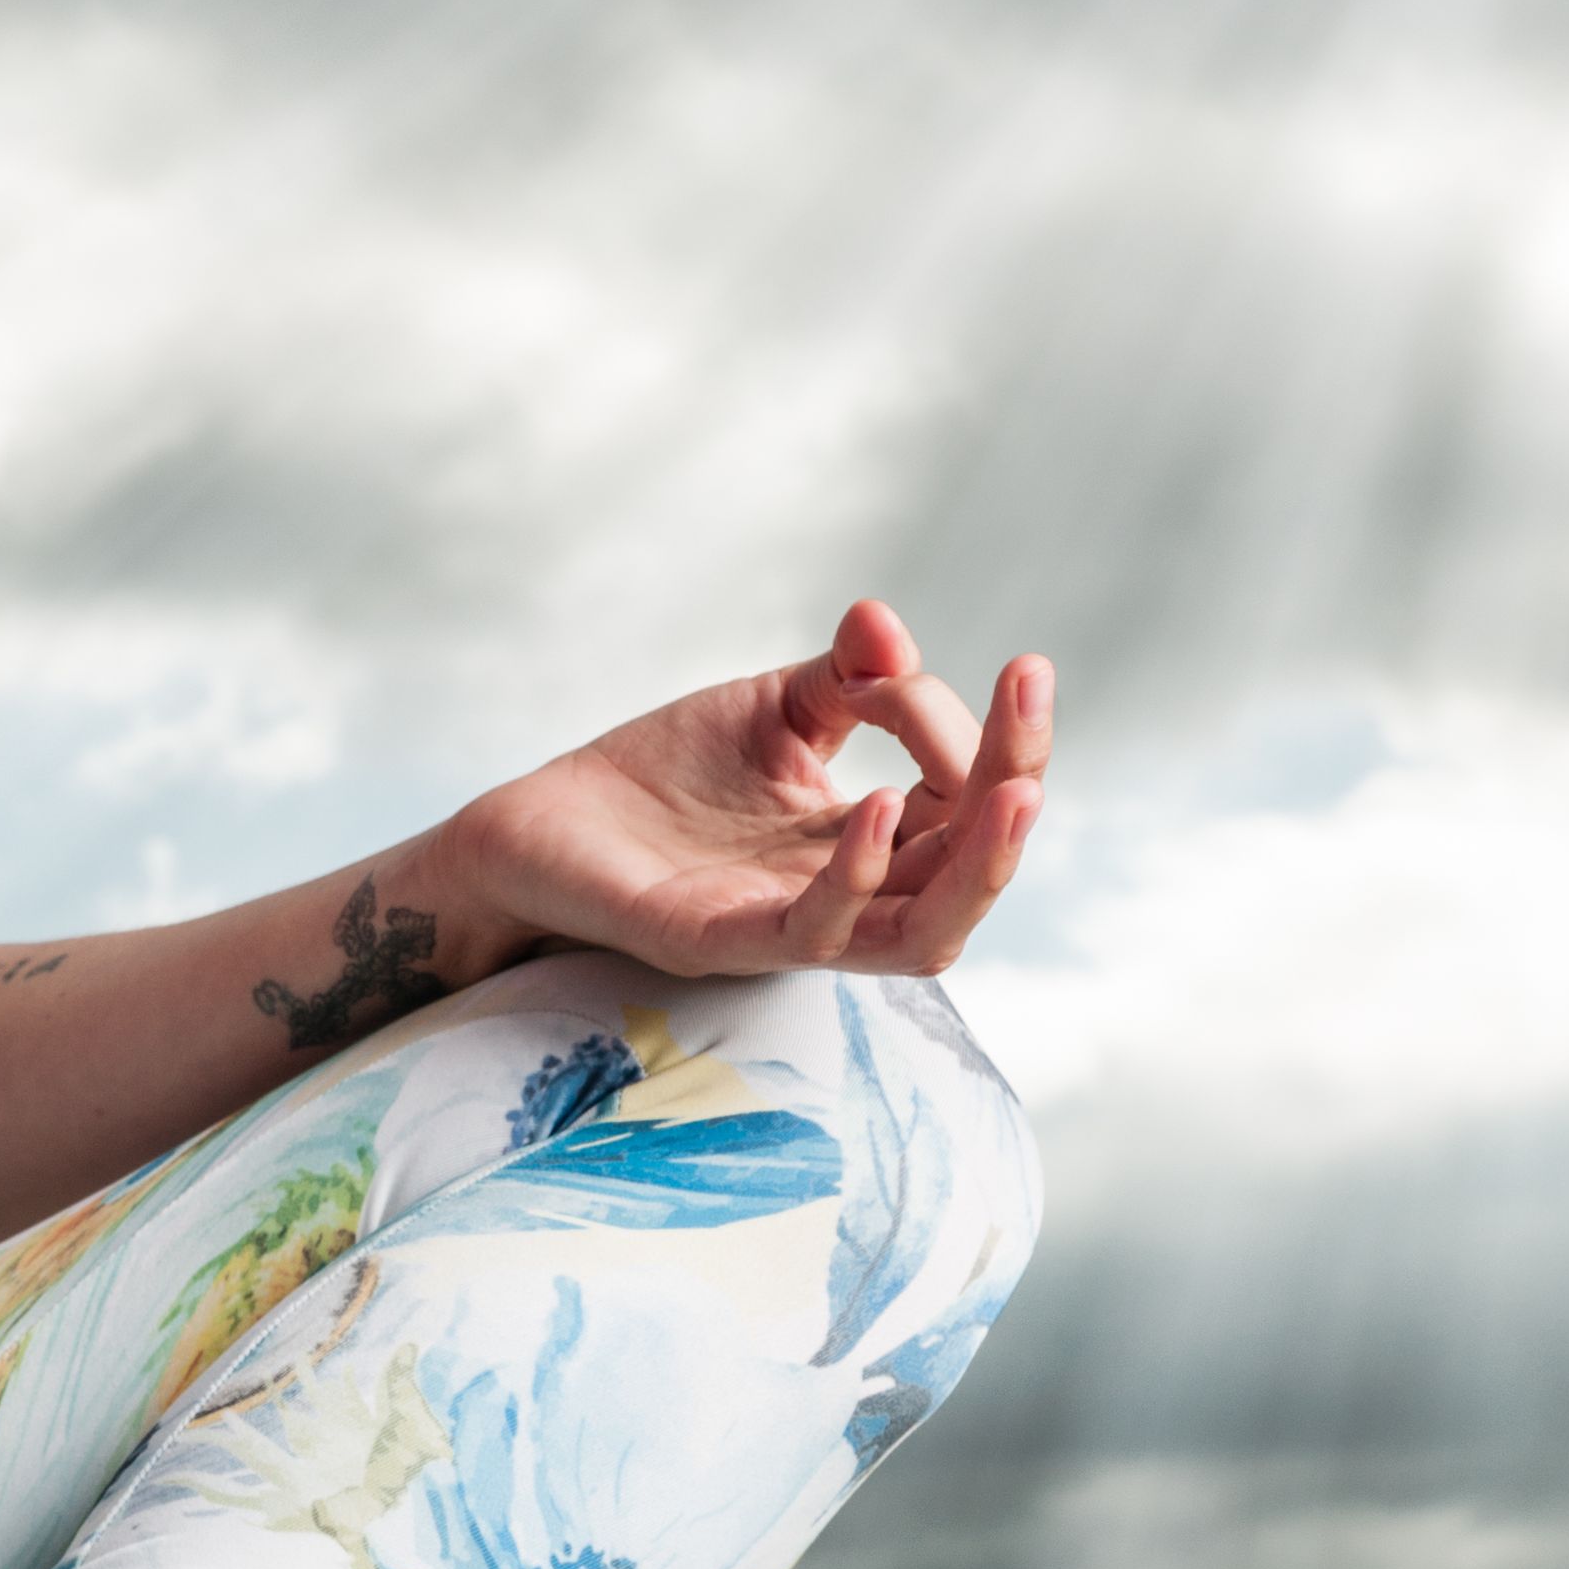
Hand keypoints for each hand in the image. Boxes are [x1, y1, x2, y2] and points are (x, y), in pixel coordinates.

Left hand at [441, 600, 1050, 981]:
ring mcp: (786, 929)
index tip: (1022, 667)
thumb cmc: (659, 776)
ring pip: (920, 937)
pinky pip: (812, 934)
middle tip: (1032, 702)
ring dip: (976, 868)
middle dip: (1017, 790)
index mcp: (870, 844)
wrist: (537, 822)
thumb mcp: (771, 708)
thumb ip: (845, 677)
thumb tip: (887, 625)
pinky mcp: (717, 943)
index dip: (1007, 744)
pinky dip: (856, 876)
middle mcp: (844, 897)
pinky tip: (879, 809)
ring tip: (1012, 790)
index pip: (971, 809)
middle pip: (968, 873)